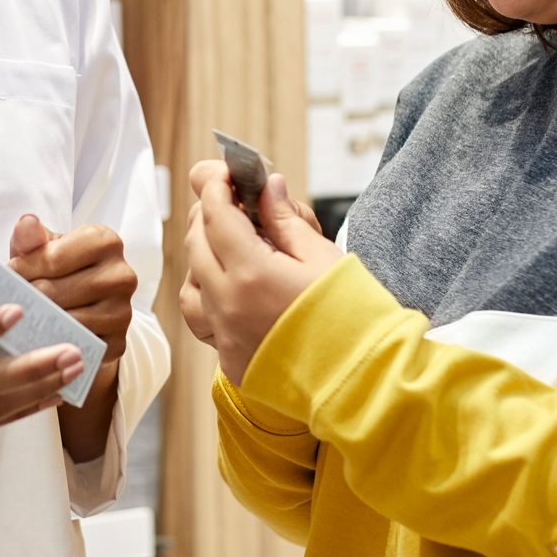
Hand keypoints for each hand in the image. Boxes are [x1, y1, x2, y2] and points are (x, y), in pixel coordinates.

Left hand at [9, 215, 136, 384]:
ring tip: (12, 320)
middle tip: (2, 302)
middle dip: (23, 297)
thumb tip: (26, 224)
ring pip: (63, 322)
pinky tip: (33, 341)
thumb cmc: (57, 269)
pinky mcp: (118, 345)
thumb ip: (31, 236)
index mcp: (106, 241)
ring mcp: (123, 313)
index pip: (52, 258)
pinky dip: (50, 347)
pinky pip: (73, 348)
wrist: (82, 305)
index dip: (22, 269)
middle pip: (54, 292)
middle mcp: (122, 275)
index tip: (6, 275)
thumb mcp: (43, 248)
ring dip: (33, 323)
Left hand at [185, 160, 343, 384]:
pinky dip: (207, 295)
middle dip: (208, 215)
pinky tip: (232, 287)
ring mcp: (225, 336)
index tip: (225, 174)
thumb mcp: (323, 257)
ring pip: (190, 284)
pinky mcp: (230, 360)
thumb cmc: (355, 317)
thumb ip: (287, 220)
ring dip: (202, 257)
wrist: (366, 382)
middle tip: (233, 202)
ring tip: (232, 246)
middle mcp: (227, 305)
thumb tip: (267, 187)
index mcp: (251, 273)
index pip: (216, 214)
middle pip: (196, 244)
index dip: (216, 186)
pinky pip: (203, 319)